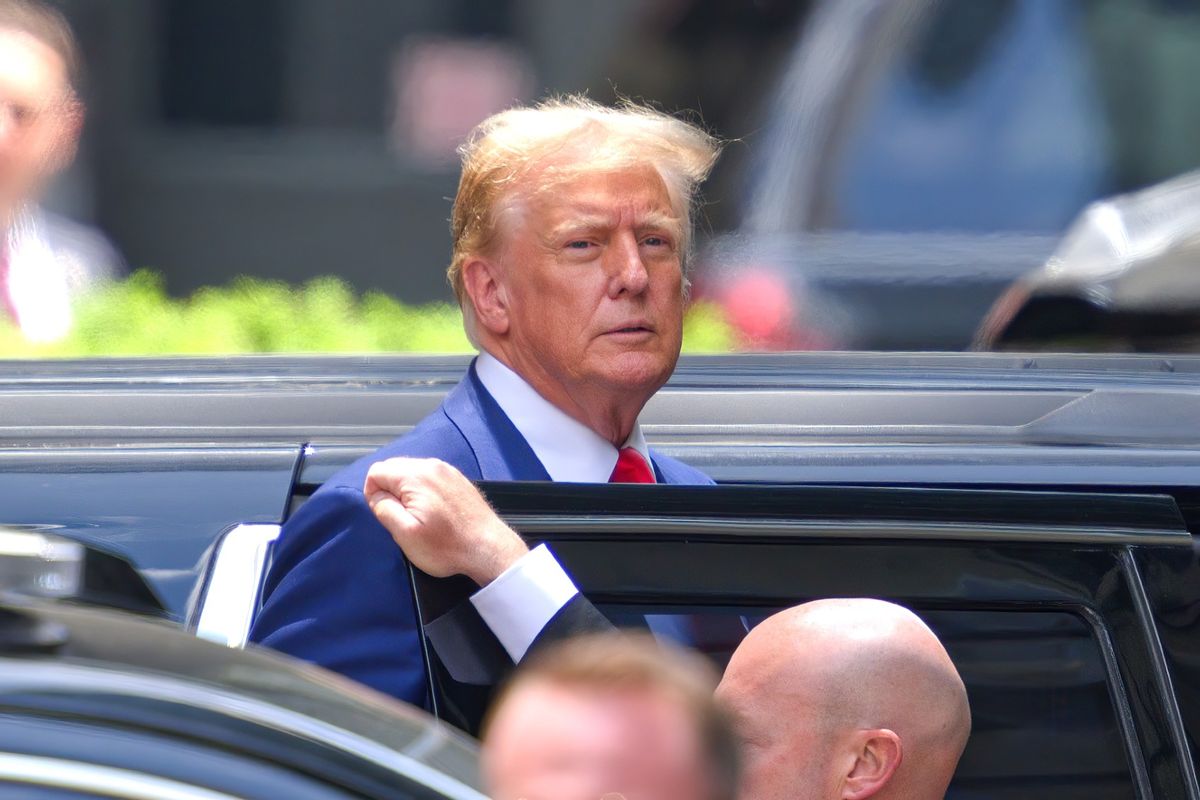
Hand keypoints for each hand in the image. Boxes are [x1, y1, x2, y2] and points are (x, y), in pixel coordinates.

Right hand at [364, 457, 528, 585]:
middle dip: (390, 491)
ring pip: (412, 472)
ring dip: (407, 491)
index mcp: (417, 476)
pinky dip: (424, 491)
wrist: (488, 548)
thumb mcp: (405, 534)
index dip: (373, 493)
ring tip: (418, 517)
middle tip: (400, 517)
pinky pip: (430, 478)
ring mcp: (448, 472)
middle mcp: (432, 466)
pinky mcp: (458, 480)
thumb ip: (384, 509)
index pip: (377, 471)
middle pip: (394, 468)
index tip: (385, 513)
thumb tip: (375, 495)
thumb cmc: (447, 546)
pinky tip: (432, 512)